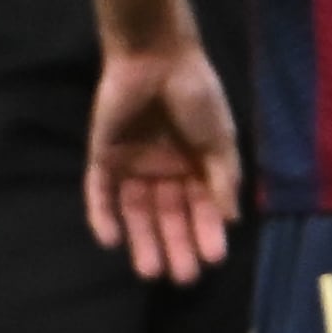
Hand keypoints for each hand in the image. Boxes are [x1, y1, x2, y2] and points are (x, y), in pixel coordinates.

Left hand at [84, 32, 239, 282]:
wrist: (157, 56)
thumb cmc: (195, 94)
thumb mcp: (219, 138)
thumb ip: (223, 178)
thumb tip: (232, 221)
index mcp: (194, 168)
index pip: (200, 209)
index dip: (206, 233)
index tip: (213, 259)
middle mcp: (163, 173)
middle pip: (167, 217)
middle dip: (174, 245)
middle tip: (181, 276)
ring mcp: (131, 166)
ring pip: (135, 212)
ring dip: (141, 241)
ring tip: (150, 270)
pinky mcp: (103, 157)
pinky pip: (100, 192)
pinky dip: (102, 216)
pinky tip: (109, 240)